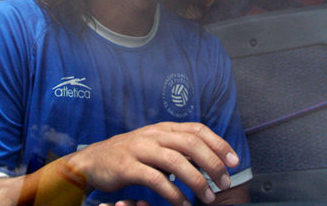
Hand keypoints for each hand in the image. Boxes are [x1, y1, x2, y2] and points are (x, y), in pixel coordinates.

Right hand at [65, 122, 239, 205]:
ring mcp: (139, 149)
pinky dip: (174, 194)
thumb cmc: (129, 155)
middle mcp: (153, 135)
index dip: (218, 143)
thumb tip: (207, 158)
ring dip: (196, 181)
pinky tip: (183, 204)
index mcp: (162, 128)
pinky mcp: (127, 166)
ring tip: (208, 197)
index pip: (197, 129)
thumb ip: (177, 148)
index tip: (234, 160)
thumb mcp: (154, 145)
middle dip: (212, 163)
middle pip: (190, 143)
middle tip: (224, 182)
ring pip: (175, 161)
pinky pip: (156, 180)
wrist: (92, 161)